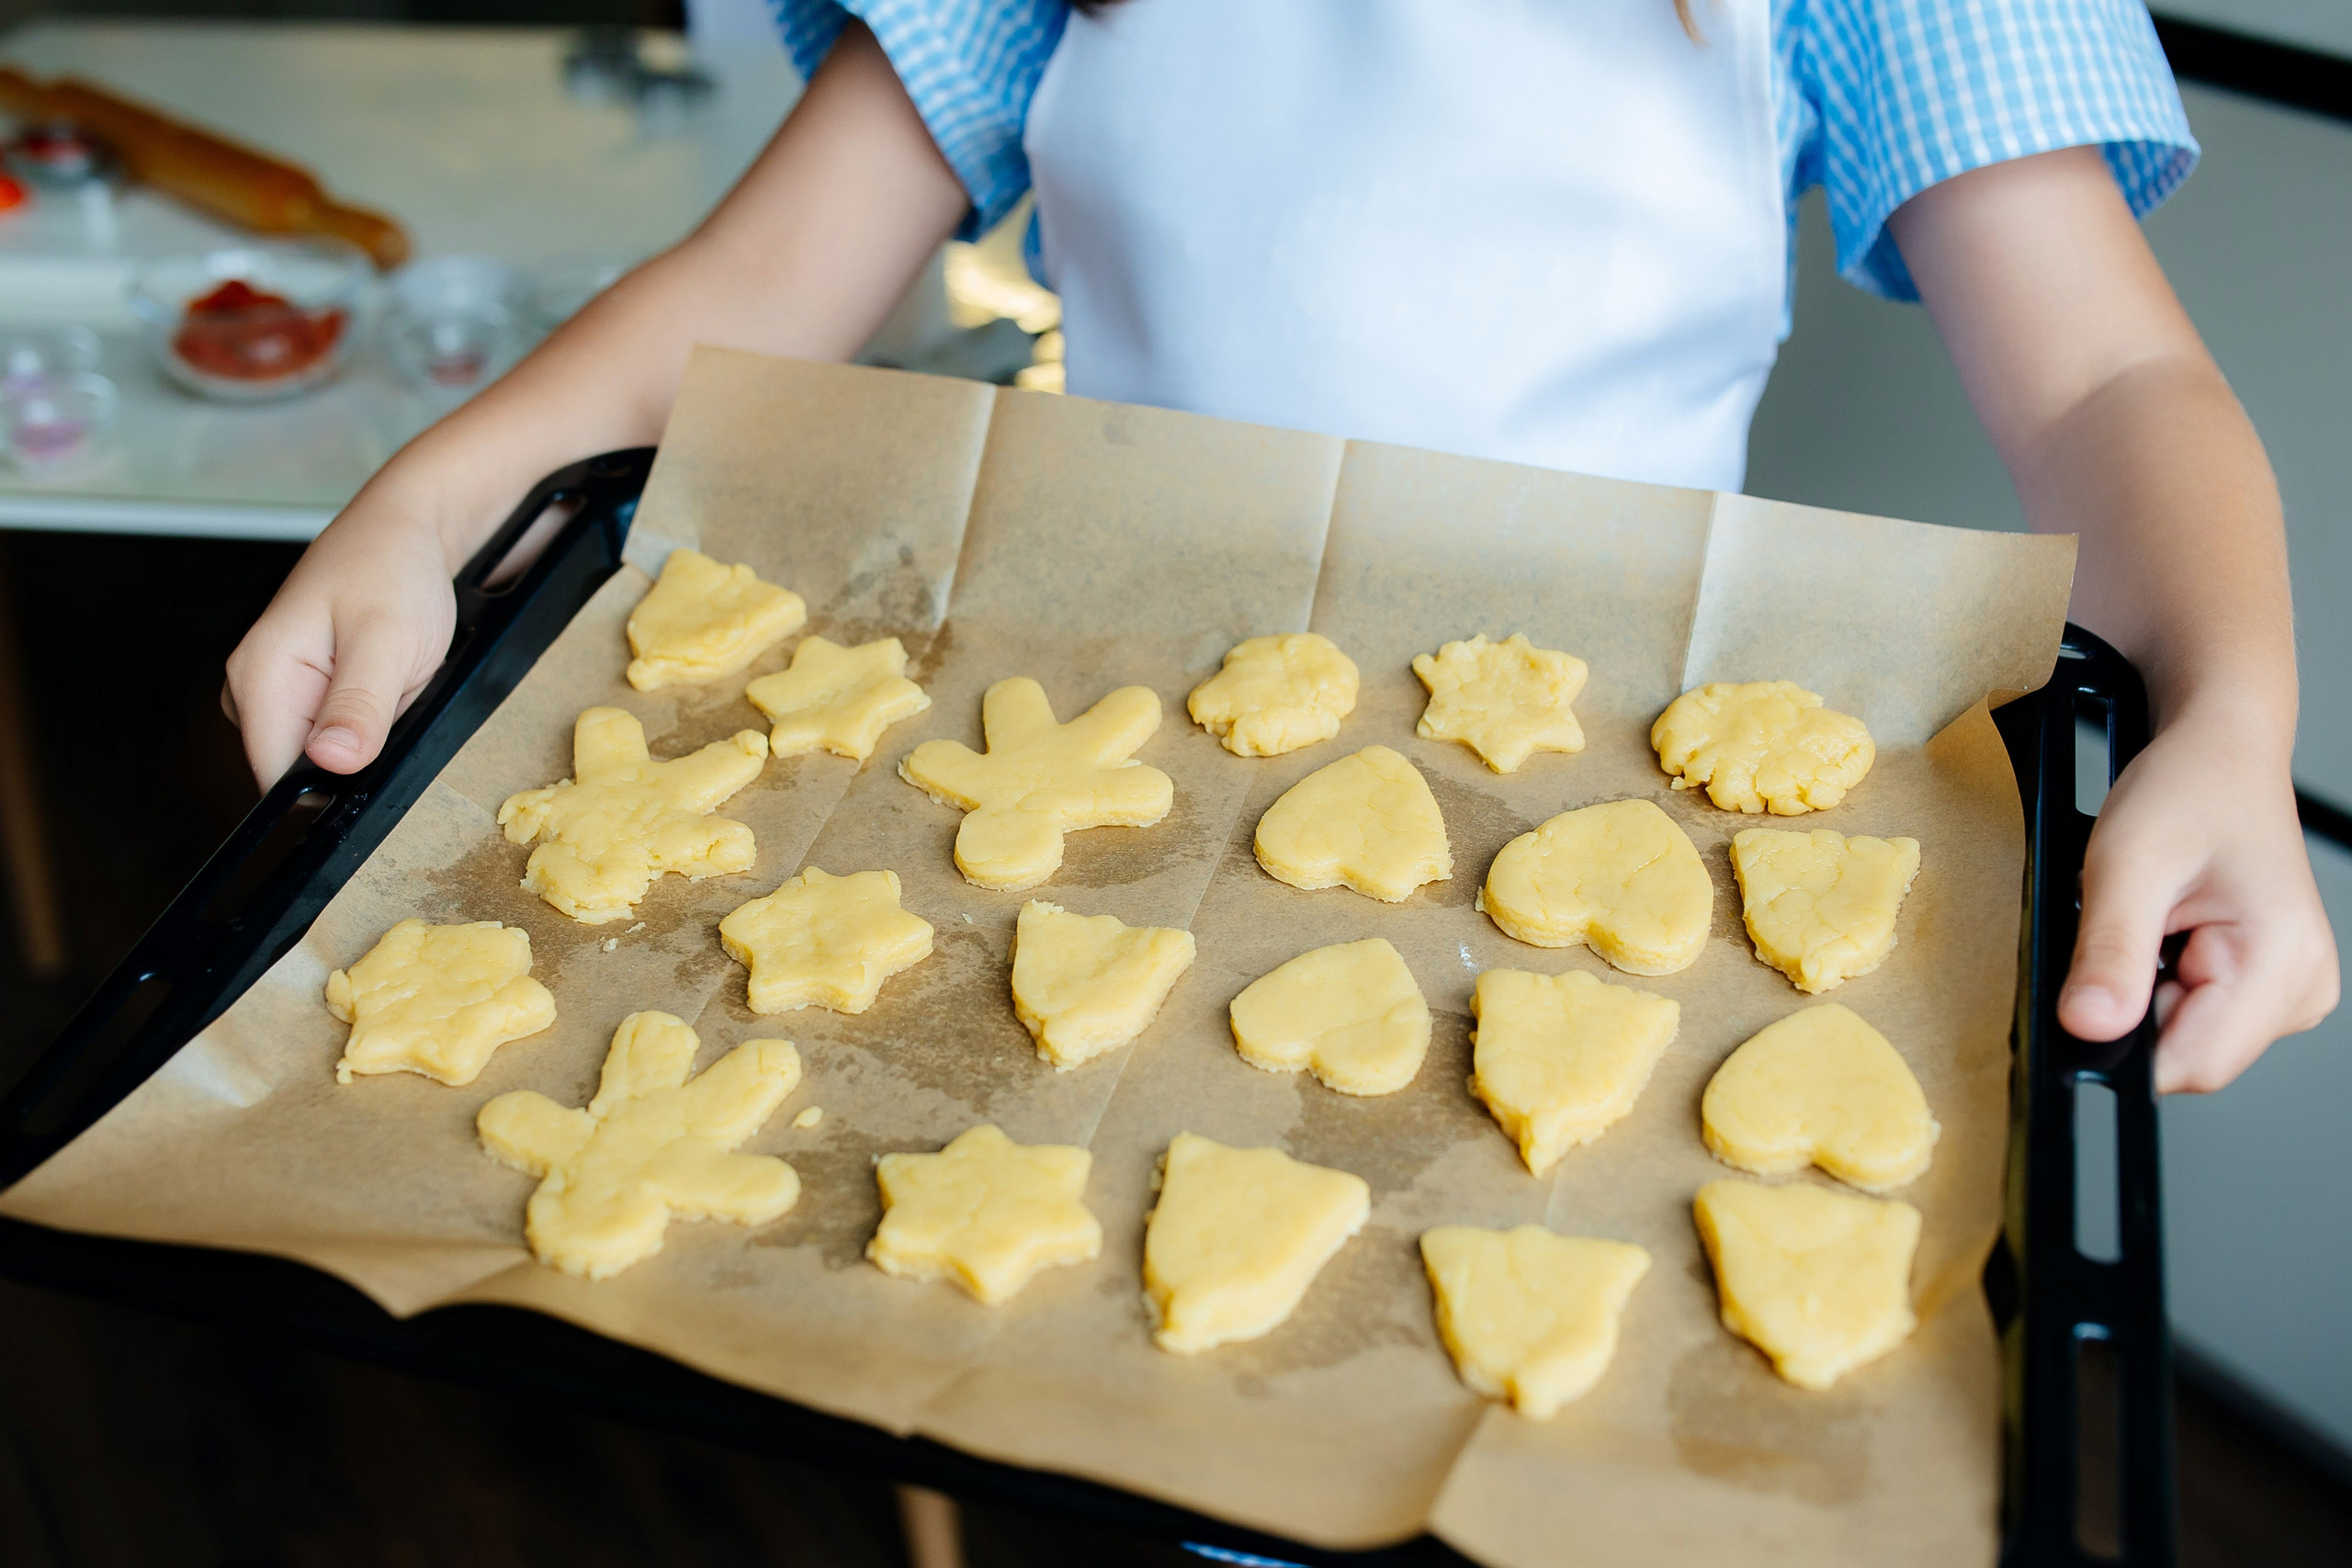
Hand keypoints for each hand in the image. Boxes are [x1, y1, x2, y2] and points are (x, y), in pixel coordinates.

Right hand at [222, 483, 457, 785]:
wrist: (402, 533)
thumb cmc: (392, 571)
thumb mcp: (388, 640)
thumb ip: (360, 704)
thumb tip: (333, 762)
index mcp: (259, 676)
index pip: (275, 777)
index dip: (330, 787)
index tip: (373, 760)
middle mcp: (252, 687)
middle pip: (298, 770)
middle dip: (355, 754)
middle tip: (392, 700)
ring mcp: (274, 691)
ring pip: (320, 754)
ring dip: (365, 735)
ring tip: (390, 683)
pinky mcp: (299, 692)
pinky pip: (333, 732)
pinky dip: (368, 720)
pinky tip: (384, 684)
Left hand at [2058, 708, 2339, 1091]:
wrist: (2218, 752)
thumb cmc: (2188, 788)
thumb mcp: (2128, 864)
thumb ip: (2110, 953)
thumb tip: (2087, 1028)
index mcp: (2283, 963)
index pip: (2194, 1064)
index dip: (2123, 1048)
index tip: (2085, 1001)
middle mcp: (2301, 988)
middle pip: (2185, 1053)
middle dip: (2131, 1007)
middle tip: (2122, 932)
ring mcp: (2285, 990)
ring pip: (2182, 1036)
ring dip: (2142, 991)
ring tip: (2147, 922)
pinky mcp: (2262, 985)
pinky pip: (2190, 1013)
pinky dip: (2157, 981)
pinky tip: (2160, 932)